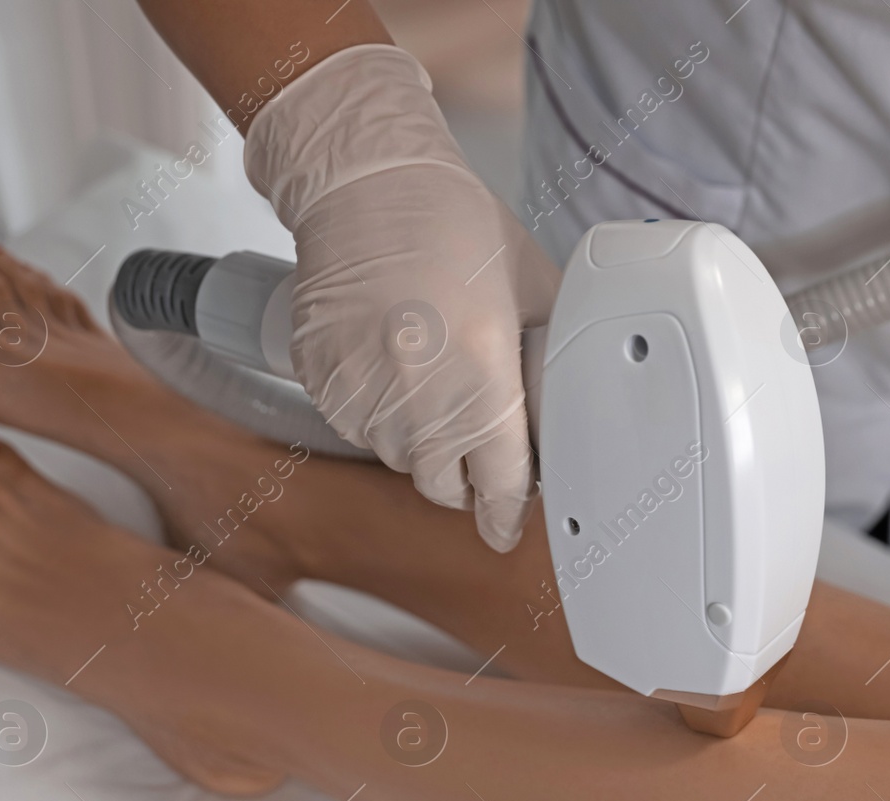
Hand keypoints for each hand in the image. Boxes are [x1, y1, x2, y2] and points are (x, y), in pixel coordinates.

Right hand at [245, 45, 558, 551]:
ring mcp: (363, 394)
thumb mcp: (533, 290)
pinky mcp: (322, 383)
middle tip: (476, 429)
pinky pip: (357, 425)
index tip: (506, 527)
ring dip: (419, 438)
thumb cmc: (451, 225)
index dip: (506, 514)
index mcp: (482, 378)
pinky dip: (377, 410)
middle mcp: (419, 398)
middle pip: (444, 488)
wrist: (364, 184)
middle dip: (465, 473)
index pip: (499, 486)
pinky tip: (392, 358)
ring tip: (430, 371)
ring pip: (399, 458)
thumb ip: (550, 362)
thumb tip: (567, 413)